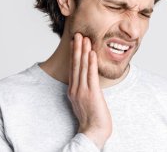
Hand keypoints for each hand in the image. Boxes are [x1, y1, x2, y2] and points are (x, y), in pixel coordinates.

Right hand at [67, 33, 111, 148]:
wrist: (93, 132)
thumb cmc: (91, 118)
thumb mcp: (83, 101)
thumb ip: (83, 90)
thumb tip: (86, 80)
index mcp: (73, 90)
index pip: (73, 68)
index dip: (74, 54)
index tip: (75, 42)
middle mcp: (76, 89)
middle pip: (76, 65)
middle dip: (77, 48)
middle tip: (77, 34)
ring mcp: (82, 91)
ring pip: (82, 67)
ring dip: (83, 51)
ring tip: (84, 38)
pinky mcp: (92, 94)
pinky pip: (91, 76)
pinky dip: (91, 63)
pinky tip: (91, 53)